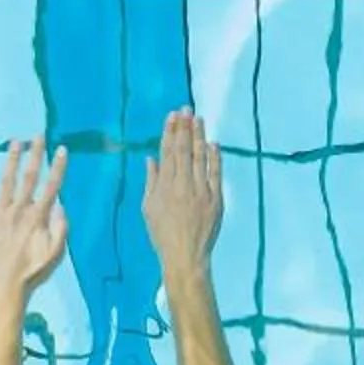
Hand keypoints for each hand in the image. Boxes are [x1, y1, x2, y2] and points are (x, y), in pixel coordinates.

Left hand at [0, 138, 68, 309]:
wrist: (0, 287)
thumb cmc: (30, 274)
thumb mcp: (55, 255)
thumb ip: (60, 230)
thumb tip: (61, 206)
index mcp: (37, 217)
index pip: (51, 186)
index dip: (58, 167)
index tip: (62, 149)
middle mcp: (18, 210)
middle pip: (29, 177)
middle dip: (35, 155)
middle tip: (38, 135)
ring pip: (6, 181)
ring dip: (11, 160)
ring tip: (15, 142)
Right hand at [140, 107, 223, 274]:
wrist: (185, 255)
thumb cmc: (163, 234)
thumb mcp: (148, 208)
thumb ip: (151, 181)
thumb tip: (151, 159)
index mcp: (164, 187)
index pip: (167, 152)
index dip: (169, 132)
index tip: (172, 116)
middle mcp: (182, 185)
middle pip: (182, 150)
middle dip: (184, 127)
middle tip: (185, 109)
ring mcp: (200, 191)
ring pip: (199, 157)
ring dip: (198, 136)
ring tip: (198, 118)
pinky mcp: (215, 199)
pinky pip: (215, 173)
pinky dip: (214, 158)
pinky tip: (213, 143)